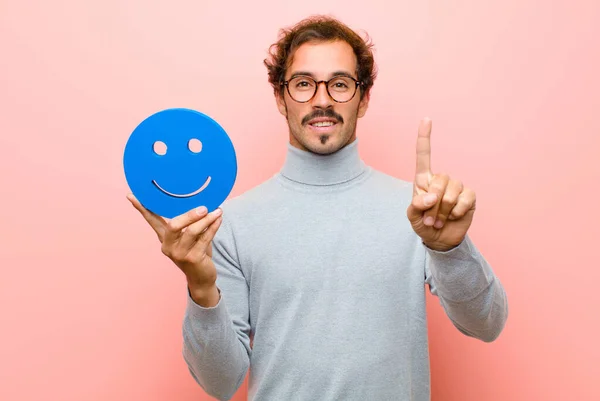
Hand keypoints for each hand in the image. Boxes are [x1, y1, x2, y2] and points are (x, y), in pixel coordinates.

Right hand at [126, 194, 222, 304]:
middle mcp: (168, 246)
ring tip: (217, 211)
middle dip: (189, 214)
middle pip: (173, 225)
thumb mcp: (188, 237)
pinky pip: (205, 238)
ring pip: (192, 231)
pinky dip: (213, 227)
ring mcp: (180, 254)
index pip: (151, 220)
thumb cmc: (195, 252)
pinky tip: (219, 219)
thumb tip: (198, 201)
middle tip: (203, 207)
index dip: (142, 208)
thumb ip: (188, 223)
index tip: (131, 196)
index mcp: (164, 238)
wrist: (201, 278)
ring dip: (206, 220)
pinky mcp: (193, 259)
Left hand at [406, 118, 475, 251]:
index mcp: (424, 180)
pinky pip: (465, 198)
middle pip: (440, 180)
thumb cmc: (424, 224)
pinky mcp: (469, 197)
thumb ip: (416, 205)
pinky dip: (457, 211)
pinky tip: (454, 217)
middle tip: (430, 219)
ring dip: (444, 211)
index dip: (424, 137)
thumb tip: (432, 197)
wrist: (440, 240)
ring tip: (440, 221)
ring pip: (452, 191)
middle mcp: (441, 180)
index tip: (426, 119)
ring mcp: (457, 187)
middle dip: (434, 203)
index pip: (424, 155)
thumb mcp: (413, 216)